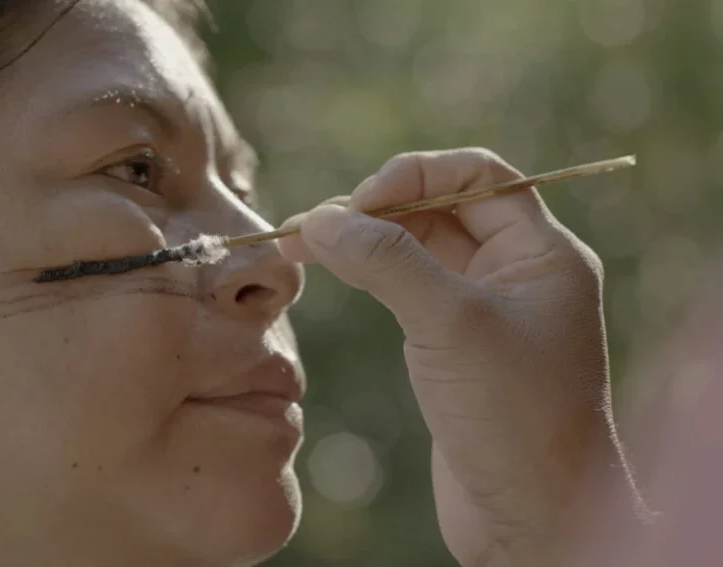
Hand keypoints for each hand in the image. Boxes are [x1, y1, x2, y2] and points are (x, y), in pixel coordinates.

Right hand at [279, 148, 636, 565]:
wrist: (530, 518)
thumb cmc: (513, 417)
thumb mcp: (450, 324)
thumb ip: (387, 260)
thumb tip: (319, 217)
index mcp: (541, 253)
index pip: (477, 176)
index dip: (415, 175)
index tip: (360, 203)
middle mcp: (515, 273)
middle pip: (439, 208)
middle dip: (374, 208)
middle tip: (310, 226)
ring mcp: (482, 311)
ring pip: (416, 250)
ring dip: (362, 240)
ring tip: (299, 243)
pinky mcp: (453, 348)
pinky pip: (407, 290)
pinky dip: (368, 275)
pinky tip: (332, 272)